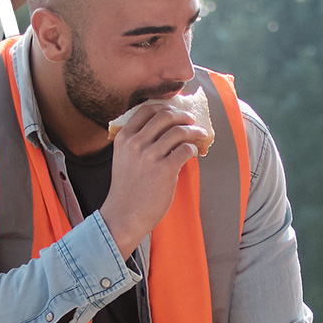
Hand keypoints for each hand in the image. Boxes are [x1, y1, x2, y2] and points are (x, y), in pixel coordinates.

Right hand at [99, 103, 203, 254]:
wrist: (124, 215)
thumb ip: (136, 142)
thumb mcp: (123, 158)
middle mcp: (136, 143)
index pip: (147, 110)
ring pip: (178, 131)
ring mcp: (150, 155)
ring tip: (199, 134)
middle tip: (191, 120)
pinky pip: (186, 149)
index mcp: (124, 137)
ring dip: (193, 130)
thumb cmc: (126, 190)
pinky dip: (193, 148)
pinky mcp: (165, 169)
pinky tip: (194, 152)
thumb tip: (163, 130)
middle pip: (165, 116)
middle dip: (182, 116)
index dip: (165, 107)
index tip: (175, 111)